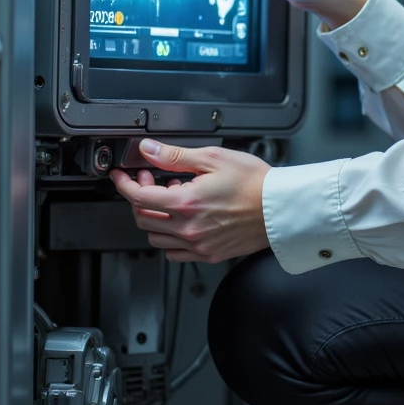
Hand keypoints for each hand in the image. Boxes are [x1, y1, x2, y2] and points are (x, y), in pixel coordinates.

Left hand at [110, 139, 271, 263]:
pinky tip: (181, 222)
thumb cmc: (255, 183)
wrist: (281, 207)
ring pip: (155, 237)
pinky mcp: (209, 254)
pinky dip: (169, 238)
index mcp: (186, 202)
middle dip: (140, 196)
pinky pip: (175, 253)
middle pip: (143, 217)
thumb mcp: (213, 158)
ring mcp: (198, 244)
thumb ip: (175, 156)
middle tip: (151, 180)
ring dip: (155, 217)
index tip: (121, 177)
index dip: (124, 184)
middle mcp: (188, 228)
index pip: (138, 196)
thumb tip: (149, 150)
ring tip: (172, 199)